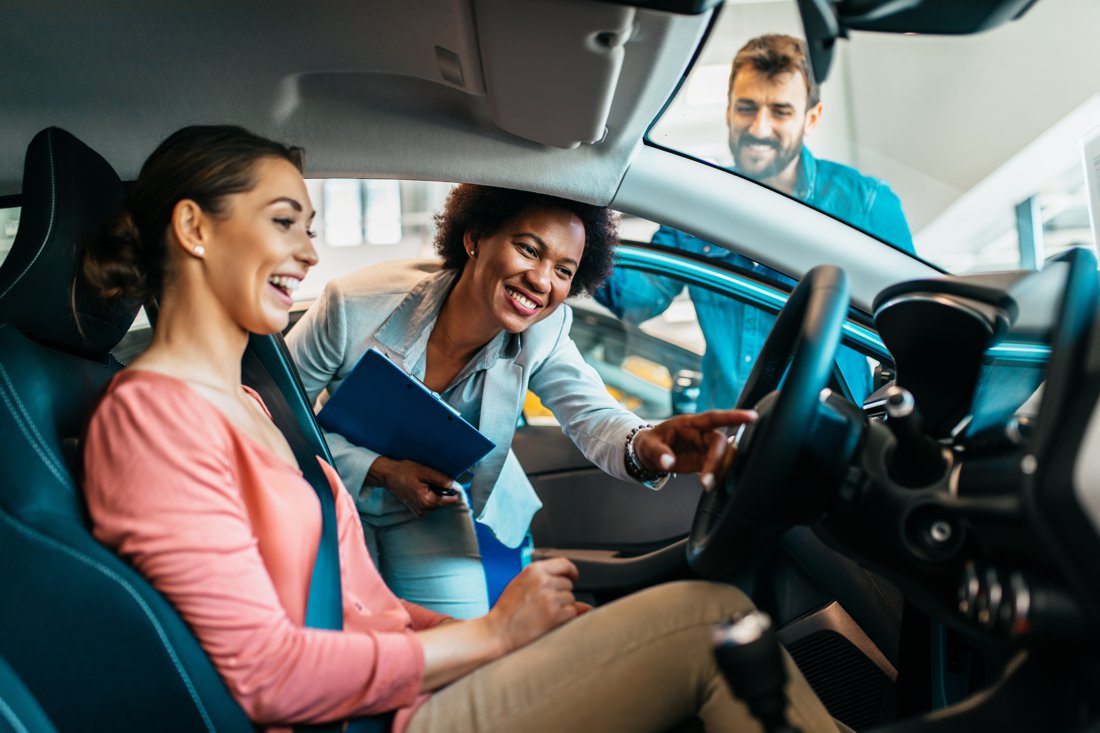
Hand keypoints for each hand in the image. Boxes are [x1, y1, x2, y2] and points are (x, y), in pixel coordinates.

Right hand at [367, 456, 462, 515]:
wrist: (388, 474)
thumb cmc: (404, 471)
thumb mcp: (425, 472)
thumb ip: (442, 480)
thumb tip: (456, 486)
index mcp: (427, 501)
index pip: (450, 500)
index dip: (451, 490)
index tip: (446, 481)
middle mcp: (423, 509)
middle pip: (442, 500)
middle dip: (440, 490)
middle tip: (429, 479)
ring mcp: (419, 510)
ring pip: (435, 501)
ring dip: (433, 492)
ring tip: (422, 482)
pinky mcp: (415, 509)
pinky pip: (428, 502)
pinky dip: (427, 495)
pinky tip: (419, 487)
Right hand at [485, 558, 580, 652]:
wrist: (498, 631)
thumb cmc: (507, 610)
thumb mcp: (521, 584)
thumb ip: (544, 579)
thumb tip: (573, 582)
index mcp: (534, 570)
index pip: (564, 564)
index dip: (571, 572)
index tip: (573, 577)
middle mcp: (543, 581)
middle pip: (568, 584)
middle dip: (561, 594)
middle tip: (545, 604)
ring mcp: (549, 597)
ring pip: (570, 599)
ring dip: (562, 607)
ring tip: (543, 613)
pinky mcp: (554, 614)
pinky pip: (571, 612)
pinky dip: (564, 618)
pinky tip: (548, 620)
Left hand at [632, 409, 757, 490]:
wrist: (649, 453)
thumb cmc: (649, 443)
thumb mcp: (648, 446)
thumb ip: (658, 453)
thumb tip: (668, 462)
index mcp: (689, 424)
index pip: (714, 418)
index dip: (733, 416)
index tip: (752, 417)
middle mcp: (701, 434)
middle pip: (720, 443)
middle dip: (718, 461)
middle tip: (707, 481)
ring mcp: (705, 447)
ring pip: (724, 456)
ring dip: (720, 471)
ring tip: (707, 485)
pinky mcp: (706, 460)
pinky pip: (718, 467)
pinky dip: (717, 476)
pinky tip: (710, 485)